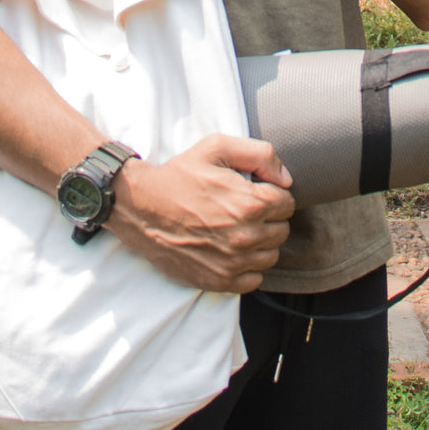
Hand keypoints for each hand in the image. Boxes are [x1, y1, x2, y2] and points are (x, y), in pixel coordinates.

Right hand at [106, 134, 294, 293]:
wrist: (141, 207)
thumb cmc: (179, 176)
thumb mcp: (216, 148)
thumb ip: (259, 154)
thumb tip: (285, 179)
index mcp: (250, 203)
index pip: (287, 203)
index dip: (272, 194)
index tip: (255, 192)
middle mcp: (246, 237)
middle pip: (282, 230)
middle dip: (269, 218)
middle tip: (245, 209)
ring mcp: (233, 263)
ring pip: (270, 256)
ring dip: (260, 243)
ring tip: (238, 229)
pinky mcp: (219, 281)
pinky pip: (254, 280)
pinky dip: (248, 267)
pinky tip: (232, 250)